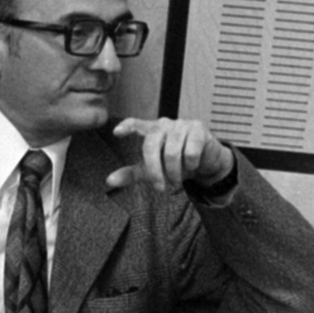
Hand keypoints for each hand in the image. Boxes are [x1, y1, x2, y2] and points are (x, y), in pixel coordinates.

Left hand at [106, 117, 234, 194]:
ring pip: (171, 152)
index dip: (127, 127)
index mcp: (151, 131)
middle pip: (151, 145)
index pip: (136, 124)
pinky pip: (190, 151)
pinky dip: (190, 164)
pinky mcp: (198, 129)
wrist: (204, 162)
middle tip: (160, 188)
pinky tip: (192, 165)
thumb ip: (130, 174)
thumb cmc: (175, 162)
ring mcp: (181, 124)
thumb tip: (109, 181)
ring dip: (174, 172)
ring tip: (177, 180)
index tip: (116, 132)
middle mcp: (164, 124)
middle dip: (154, 171)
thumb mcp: (150, 170)